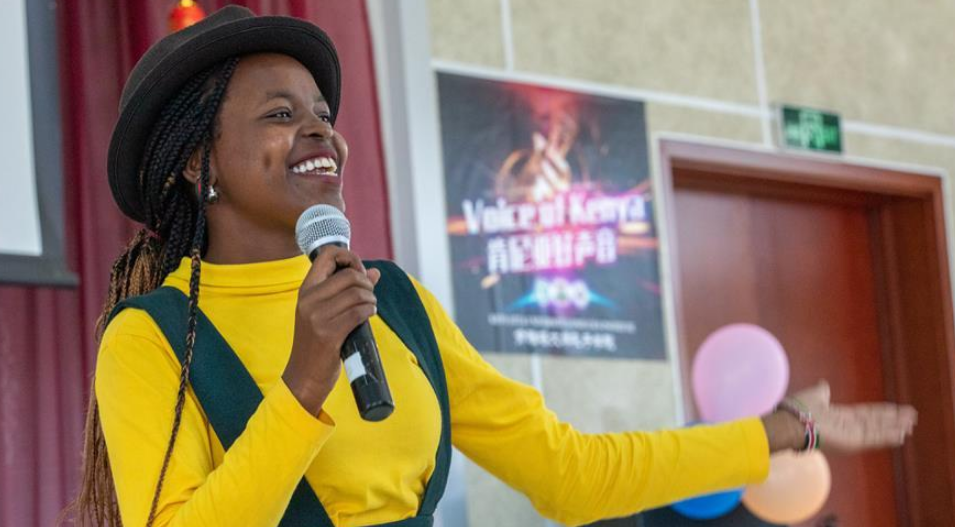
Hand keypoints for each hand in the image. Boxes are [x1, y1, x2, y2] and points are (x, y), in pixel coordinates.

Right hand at [282, 246, 380, 415]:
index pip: (327, 255)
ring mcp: (317, 317)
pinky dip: (370, 311)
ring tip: (369, 308)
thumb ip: (346, 290)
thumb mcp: (324, 313)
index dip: (349, 257)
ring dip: (371, 299)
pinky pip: (359, 312)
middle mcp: (308, 300)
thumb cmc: (317, 344)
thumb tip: (375, 272)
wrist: (303, 376)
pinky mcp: (329, 333)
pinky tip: (369, 316)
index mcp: (305, 291)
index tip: (358, 272)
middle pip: (349, 275)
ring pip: (357, 293)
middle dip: (366, 283)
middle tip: (368, 296)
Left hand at [790, 380, 916, 451]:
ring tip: (910, 426)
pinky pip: (873, 439)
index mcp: (841, 416)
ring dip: (895, 428)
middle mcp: (848, 427)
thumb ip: (823, 391)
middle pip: (876, 422)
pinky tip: (901, 435)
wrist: (792, 422)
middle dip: (893, 420)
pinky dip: (887, 437)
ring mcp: (851, 436)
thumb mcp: (815, 395)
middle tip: (911, 417)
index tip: (897, 409)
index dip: (882, 412)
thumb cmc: (800, 409)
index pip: (866, 413)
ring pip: (878, 431)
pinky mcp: (852, 443)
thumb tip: (824, 383)